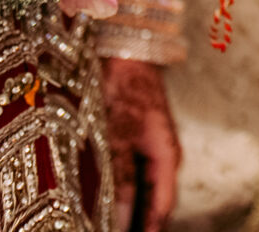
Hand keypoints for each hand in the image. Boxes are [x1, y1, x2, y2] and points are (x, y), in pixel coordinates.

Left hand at [103, 57, 179, 231]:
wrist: (121, 44)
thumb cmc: (123, 87)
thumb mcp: (118, 138)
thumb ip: (120, 182)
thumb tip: (119, 223)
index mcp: (168, 157)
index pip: (161, 209)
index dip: (147, 230)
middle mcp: (160, 156)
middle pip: (149, 202)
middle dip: (131, 220)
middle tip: (104, 229)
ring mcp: (144, 147)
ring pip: (133, 189)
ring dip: (118, 205)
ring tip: (93, 218)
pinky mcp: (127, 138)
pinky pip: (123, 174)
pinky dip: (110, 187)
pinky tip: (90, 196)